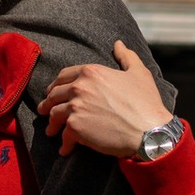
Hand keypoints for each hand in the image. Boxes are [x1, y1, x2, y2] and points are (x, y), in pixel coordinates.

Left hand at [39, 41, 177, 159]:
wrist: (149, 131)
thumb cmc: (146, 103)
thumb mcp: (139, 73)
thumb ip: (126, 57)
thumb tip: (118, 44)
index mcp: (91, 72)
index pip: (63, 76)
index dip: (56, 84)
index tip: (54, 91)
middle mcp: (79, 87)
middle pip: (54, 94)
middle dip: (48, 102)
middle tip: (45, 110)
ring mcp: (75, 107)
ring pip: (54, 114)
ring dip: (51, 124)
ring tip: (51, 131)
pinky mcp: (75, 128)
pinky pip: (63, 136)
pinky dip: (63, 144)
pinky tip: (65, 150)